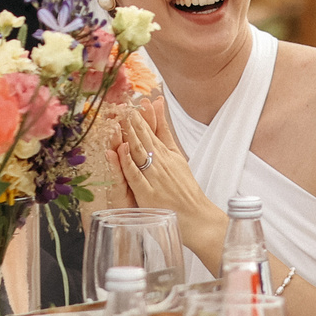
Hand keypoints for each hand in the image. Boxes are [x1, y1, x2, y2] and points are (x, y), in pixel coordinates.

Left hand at [116, 103, 212, 226]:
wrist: (197, 216)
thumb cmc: (186, 189)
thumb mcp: (178, 157)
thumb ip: (166, 135)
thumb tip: (160, 110)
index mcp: (167, 153)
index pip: (151, 130)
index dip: (142, 115)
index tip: (133, 100)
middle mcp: (160, 162)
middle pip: (144, 137)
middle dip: (132, 119)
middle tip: (122, 102)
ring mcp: (154, 177)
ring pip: (138, 152)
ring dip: (128, 134)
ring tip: (119, 118)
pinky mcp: (147, 193)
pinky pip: (135, 175)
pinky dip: (128, 162)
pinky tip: (122, 150)